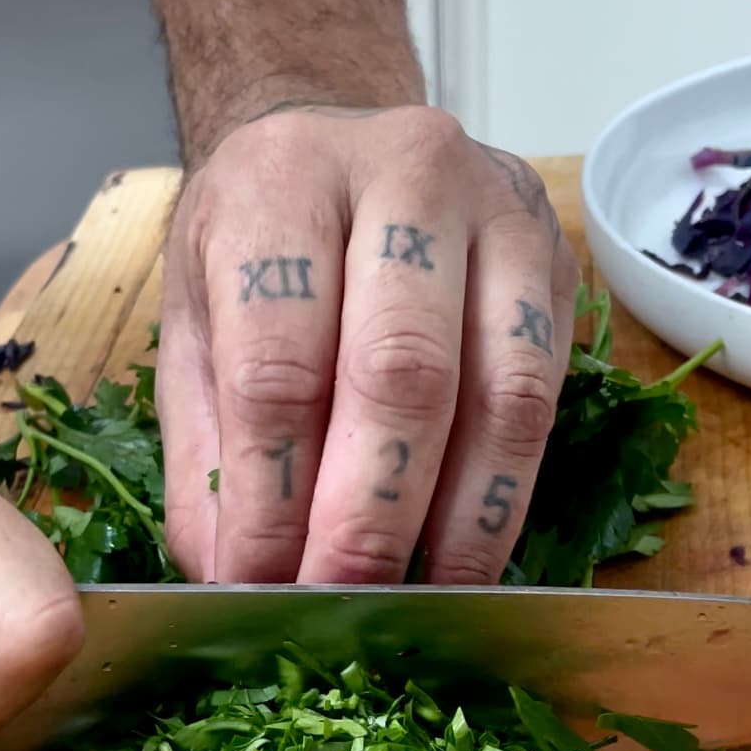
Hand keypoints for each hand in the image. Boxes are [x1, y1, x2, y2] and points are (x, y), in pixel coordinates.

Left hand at [156, 105, 577, 583]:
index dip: (270, 498)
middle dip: (368, 520)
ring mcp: (500, 213)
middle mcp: (405, 175)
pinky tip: (466, 553)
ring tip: (415, 602)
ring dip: (459, 522)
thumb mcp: (194, 327)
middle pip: (401, 376)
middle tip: (338, 607)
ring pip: (501, 393)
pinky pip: (546, 400)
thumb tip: (230, 574)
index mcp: (281, 184)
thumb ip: (205, 449)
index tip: (255, 585)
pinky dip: (506, 494)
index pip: (278, 367)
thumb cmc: (257, 244)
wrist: (339, 143)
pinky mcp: (556, 264)